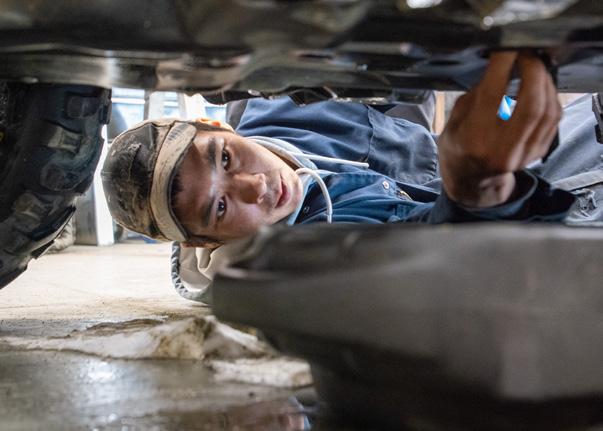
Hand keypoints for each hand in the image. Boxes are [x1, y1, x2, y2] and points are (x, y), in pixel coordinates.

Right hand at [437, 51, 561, 207]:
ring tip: (535, 68)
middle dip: (532, 71)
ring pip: (546, 111)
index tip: (506, 48)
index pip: (493, 94)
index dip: (502, 65)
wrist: (470, 181)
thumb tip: (500, 67)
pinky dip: (551, 97)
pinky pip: (552, 120)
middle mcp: (499, 150)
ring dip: (545, 82)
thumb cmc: (458, 148)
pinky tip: (542, 86)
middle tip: (527, 55)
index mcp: (473, 140)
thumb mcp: (453, 122)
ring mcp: (521, 154)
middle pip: (530, 104)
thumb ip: (475, 95)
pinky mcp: (536, 153)